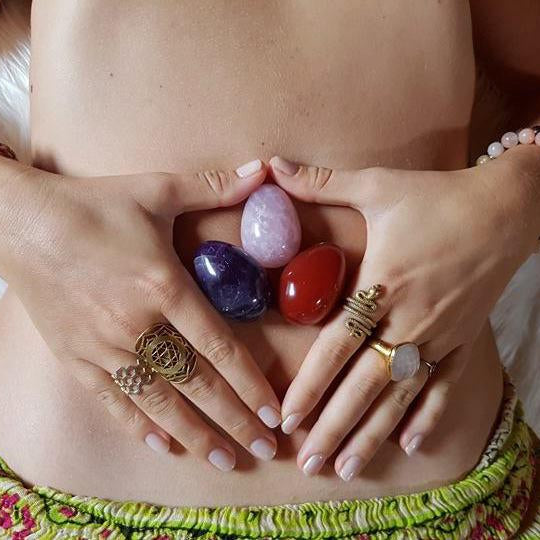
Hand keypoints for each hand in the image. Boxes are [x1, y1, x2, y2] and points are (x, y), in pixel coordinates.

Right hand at [1, 158, 280, 469]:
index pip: (219, 347)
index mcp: (163, 287)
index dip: (250, 383)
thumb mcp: (156, 190)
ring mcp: (103, 348)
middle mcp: (137, 326)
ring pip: (158, 402)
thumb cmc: (93, 206)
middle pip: (196, 385)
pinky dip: (140, 426)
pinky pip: (113, 401)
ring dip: (195, 434)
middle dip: (234, 419)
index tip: (274, 410)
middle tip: (264, 446)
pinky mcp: (75, 358)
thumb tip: (264, 170)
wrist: (19, 222)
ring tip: (224, 459)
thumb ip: (214, 187)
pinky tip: (164, 446)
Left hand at [269, 153, 537, 479]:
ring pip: (400, 396)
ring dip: (371, 434)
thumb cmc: (437, 197)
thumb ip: (320, 182)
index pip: (337, 345)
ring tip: (344, 469)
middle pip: (365, 385)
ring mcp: (440, 335)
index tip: (287, 417)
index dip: (310, 383)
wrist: (506, 208)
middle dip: (333, 426)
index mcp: (384, 284)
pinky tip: (410, 445)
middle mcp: (410, 319)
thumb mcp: (377, 185)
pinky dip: (429, 416)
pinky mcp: (463, 340)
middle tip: (306, 462)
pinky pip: (445, 386)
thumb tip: (269, 166)